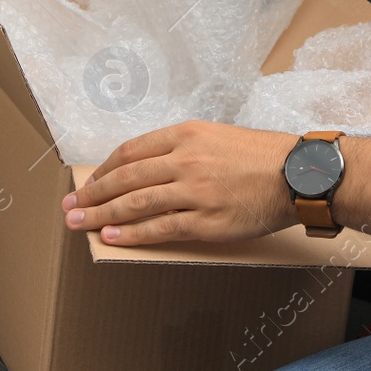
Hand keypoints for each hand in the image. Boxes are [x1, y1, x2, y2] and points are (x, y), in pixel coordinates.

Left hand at [61, 120, 300, 245]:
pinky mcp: (206, 221)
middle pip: (126, 177)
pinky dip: (132, 233)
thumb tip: (145, 169)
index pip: (131, 152)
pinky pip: (160, 229)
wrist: (298, 175)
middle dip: (92, 193)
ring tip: (80, 223)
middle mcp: (186, 160)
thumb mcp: (217, 137)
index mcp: (187, 134)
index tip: (89, 181)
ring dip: (102, 214)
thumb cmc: (261, 155)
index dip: (104, 169)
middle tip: (71, 205)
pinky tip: (113, 236)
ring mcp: (195, 192)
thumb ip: (182, 149)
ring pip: (136, 203)